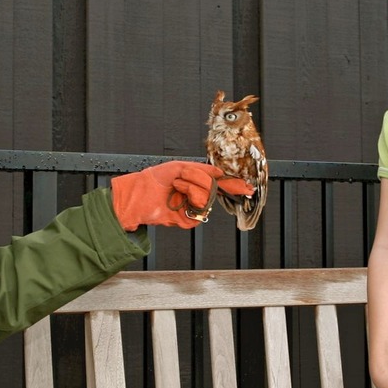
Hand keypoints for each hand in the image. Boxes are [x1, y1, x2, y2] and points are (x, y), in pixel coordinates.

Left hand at [111, 161, 252, 230]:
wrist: (139, 194)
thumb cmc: (155, 179)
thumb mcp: (181, 167)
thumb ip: (203, 171)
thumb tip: (221, 173)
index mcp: (197, 182)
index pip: (221, 184)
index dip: (235, 186)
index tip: (248, 188)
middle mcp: (198, 195)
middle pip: (215, 187)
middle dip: (199, 179)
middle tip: (182, 177)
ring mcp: (194, 208)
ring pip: (208, 197)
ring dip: (190, 187)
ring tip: (176, 186)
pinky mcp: (189, 220)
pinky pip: (200, 207)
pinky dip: (188, 196)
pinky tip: (177, 197)